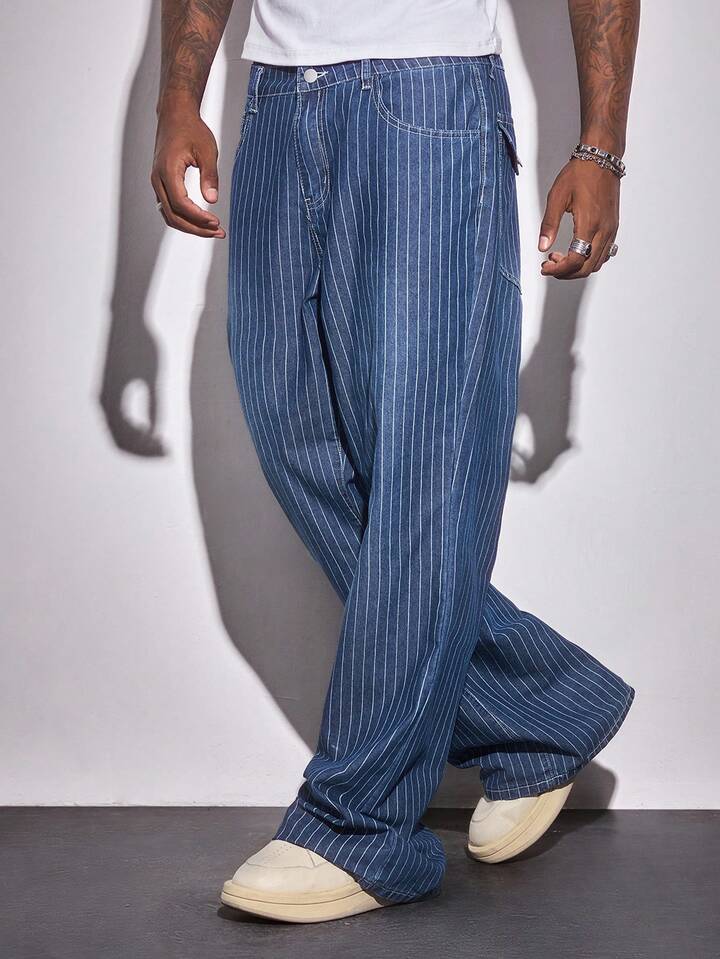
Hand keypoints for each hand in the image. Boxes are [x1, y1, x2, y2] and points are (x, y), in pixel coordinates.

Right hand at [151, 106, 224, 237]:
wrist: (175, 115)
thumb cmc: (191, 129)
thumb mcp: (207, 150)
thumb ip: (210, 176)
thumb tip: (212, 200)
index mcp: (167, 170)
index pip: (180, 204)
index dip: (198, 217)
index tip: (215, 222)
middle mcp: (158, 179)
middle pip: (173, 215)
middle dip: (196, 228)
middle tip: (218, 232)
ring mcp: (158, 183)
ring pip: (169, 215)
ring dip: (190, 227)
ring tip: (212, 230)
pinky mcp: (161, 184)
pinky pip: (169, 208)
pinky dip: (184, 219)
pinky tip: (201, 221)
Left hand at [538, 158, 619, 278]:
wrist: (602, 158)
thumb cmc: (580, 173)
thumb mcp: (557, 197)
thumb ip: (549, 224)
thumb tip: (542, 246)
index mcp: (589, 224)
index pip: (576, 260)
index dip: (558, 270)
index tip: (545, 267)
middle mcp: (604, 229)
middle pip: (587, 268)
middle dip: (566, 272)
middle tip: (550, 265)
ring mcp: (611, 229)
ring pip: (597, 263)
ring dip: (578, 267)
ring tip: (560, 257)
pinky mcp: (613, 226)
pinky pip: (604, 253)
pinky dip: (589, 260)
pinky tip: (576, 251)